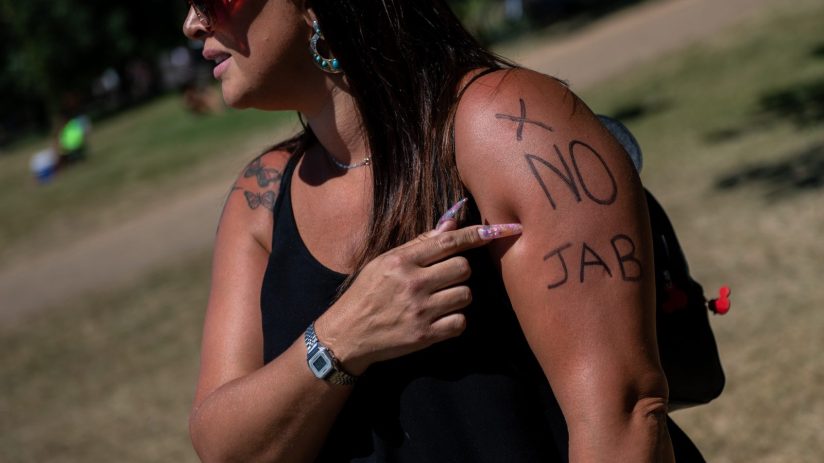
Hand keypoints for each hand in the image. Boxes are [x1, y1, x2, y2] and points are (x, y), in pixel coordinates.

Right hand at [315, 219, 521, 374]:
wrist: (346, 335)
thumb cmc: (366, 294)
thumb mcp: (385, 262)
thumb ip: (419, 244)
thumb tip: (451, 222)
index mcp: (402, 260)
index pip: (448, 242)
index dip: (475, 234)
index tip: (496, 230)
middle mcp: (412, 283)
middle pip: (463, 267)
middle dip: (459, 271)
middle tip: (444, 278)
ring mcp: (420, 310)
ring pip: (465, 295)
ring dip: (457, 296)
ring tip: (438, 301)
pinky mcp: (425, 335)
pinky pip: (460, 322)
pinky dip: (454, 320)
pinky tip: (439, 319)